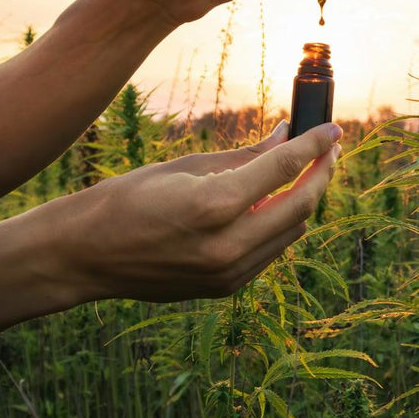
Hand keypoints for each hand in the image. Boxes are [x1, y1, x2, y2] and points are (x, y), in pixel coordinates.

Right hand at [64, 120, 340, 302]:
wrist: (85, 255)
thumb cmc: (128, 199)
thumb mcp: (186, 166)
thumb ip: (245, 156)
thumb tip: (287, 135)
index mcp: (214, 206)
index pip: (284, 169)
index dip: (314, 145)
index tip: (334, 130)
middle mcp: (227, 245)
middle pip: (301, 205)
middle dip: (321, 174)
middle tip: (330, 150)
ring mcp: (229, 272)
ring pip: (292, 230)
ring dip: (304, 199)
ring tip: (305, 171)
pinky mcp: (226, 287)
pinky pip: (271, 251)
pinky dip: (281, 224)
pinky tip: (275, 202)